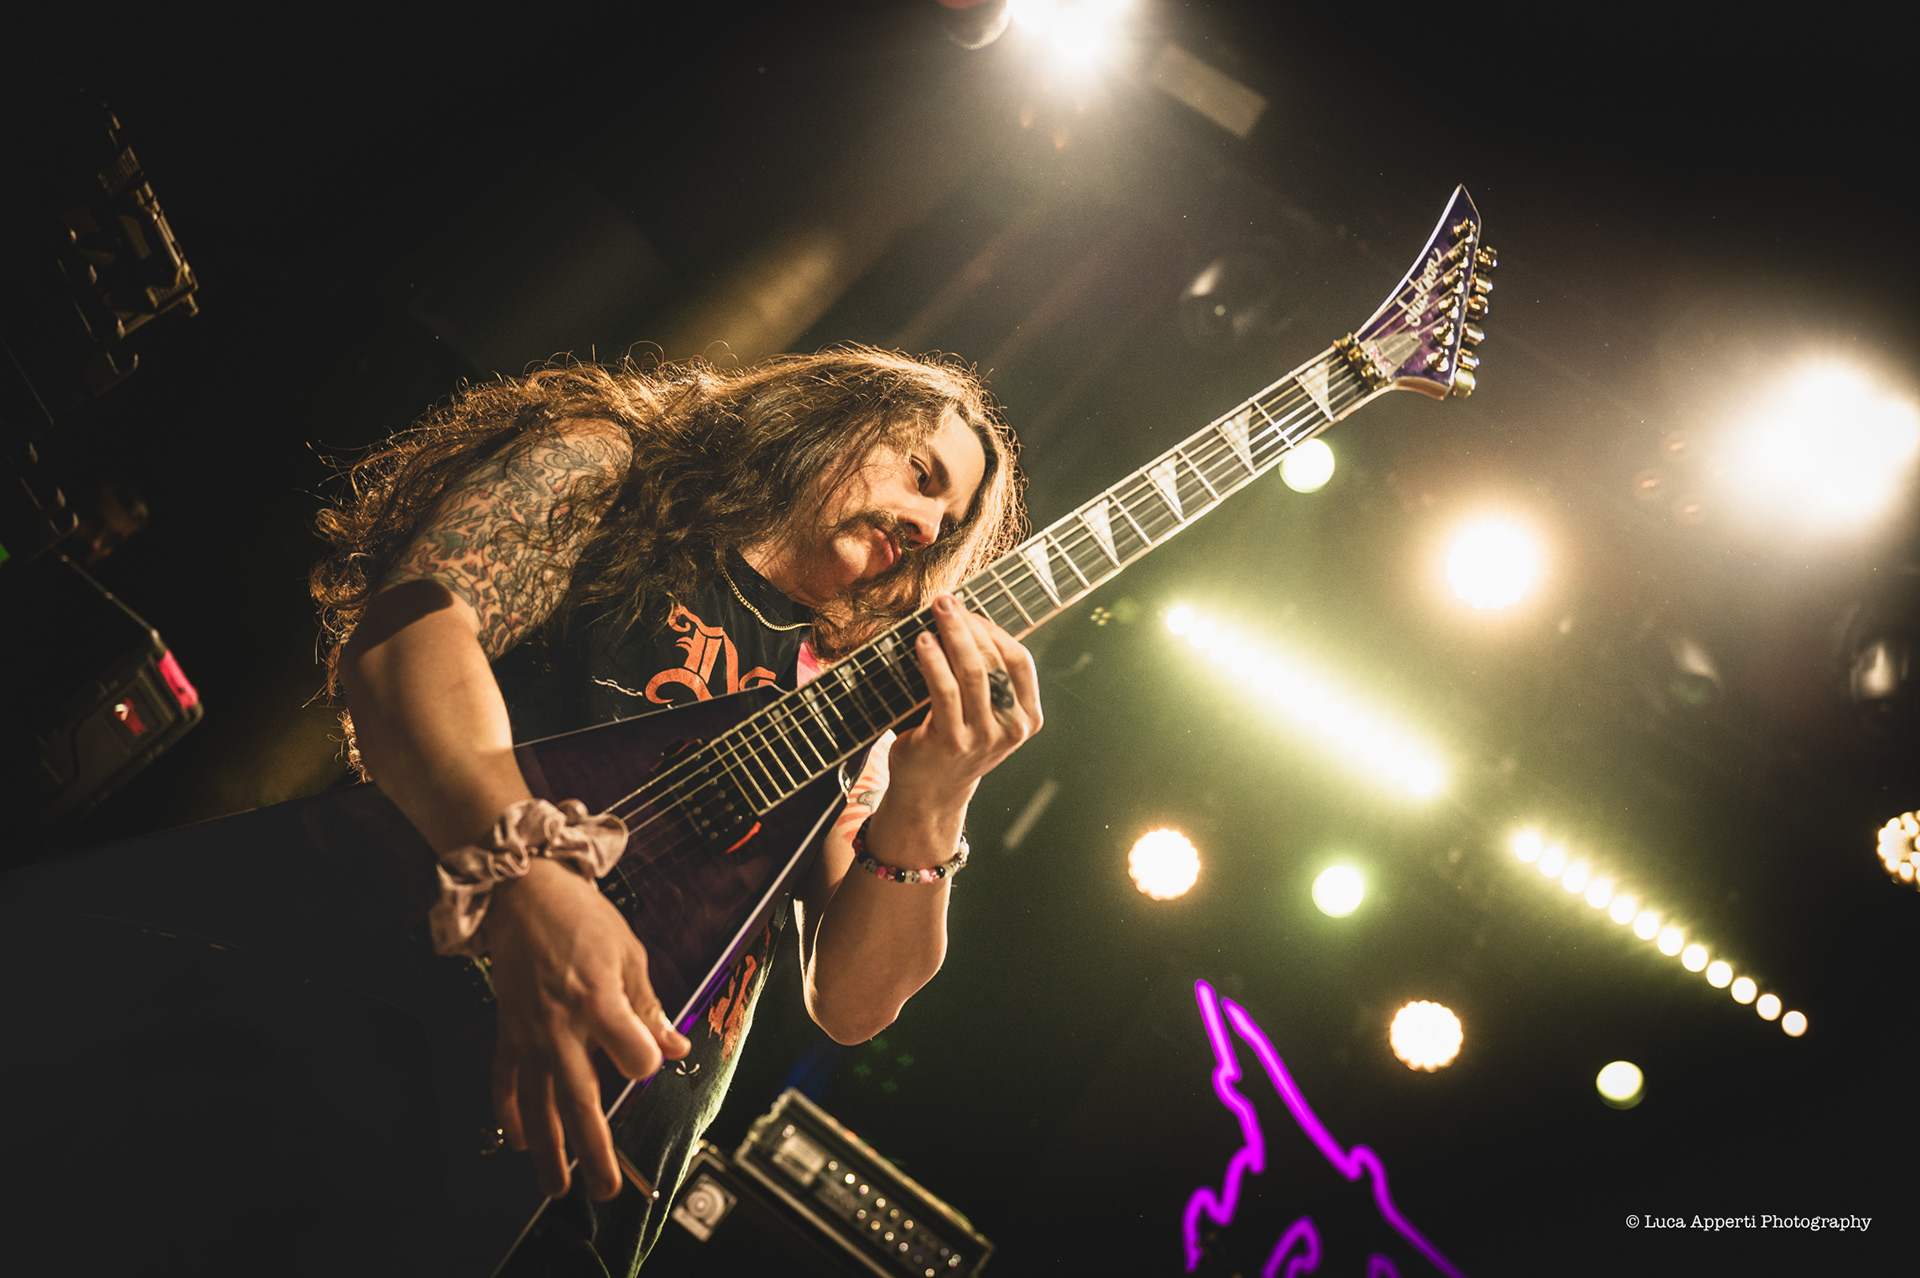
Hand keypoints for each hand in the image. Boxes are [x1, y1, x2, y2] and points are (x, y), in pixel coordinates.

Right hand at [480, 859, 689, 1199]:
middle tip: (606, 1189)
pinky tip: (518, 1140)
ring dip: (548, 1151)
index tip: (653, 1057)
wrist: (520, 895)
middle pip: (579, 1099)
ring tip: (557, 1188)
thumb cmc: (580, 918)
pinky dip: (509, 1113)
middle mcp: (561, 1026)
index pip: (631, 1054)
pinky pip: (505, 1081)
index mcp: (598, 1001)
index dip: (645, 1061)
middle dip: (594, 1150)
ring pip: (538, 1104)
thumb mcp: (630, 953)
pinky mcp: (508, 1032)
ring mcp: (529, 1034)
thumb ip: (650, 1007)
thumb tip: (677, 1049)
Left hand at [884, 594, 1041, 833]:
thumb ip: (988, 677)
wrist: (931, 794)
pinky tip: (923, 641)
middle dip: (969, 625)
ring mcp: (983, 738)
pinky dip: (934, 661)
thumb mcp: (986, 714)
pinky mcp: (951, 741)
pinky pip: (945, 691)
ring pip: (973, 672)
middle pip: (995, 661)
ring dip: (953, 634)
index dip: (995, 630)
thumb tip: (966, 619)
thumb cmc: (956, 742)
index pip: (1020, 661)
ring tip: (936, 611)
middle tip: (945, 601)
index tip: (969, 611)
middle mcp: (1011, 729)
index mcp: (1027, 718)